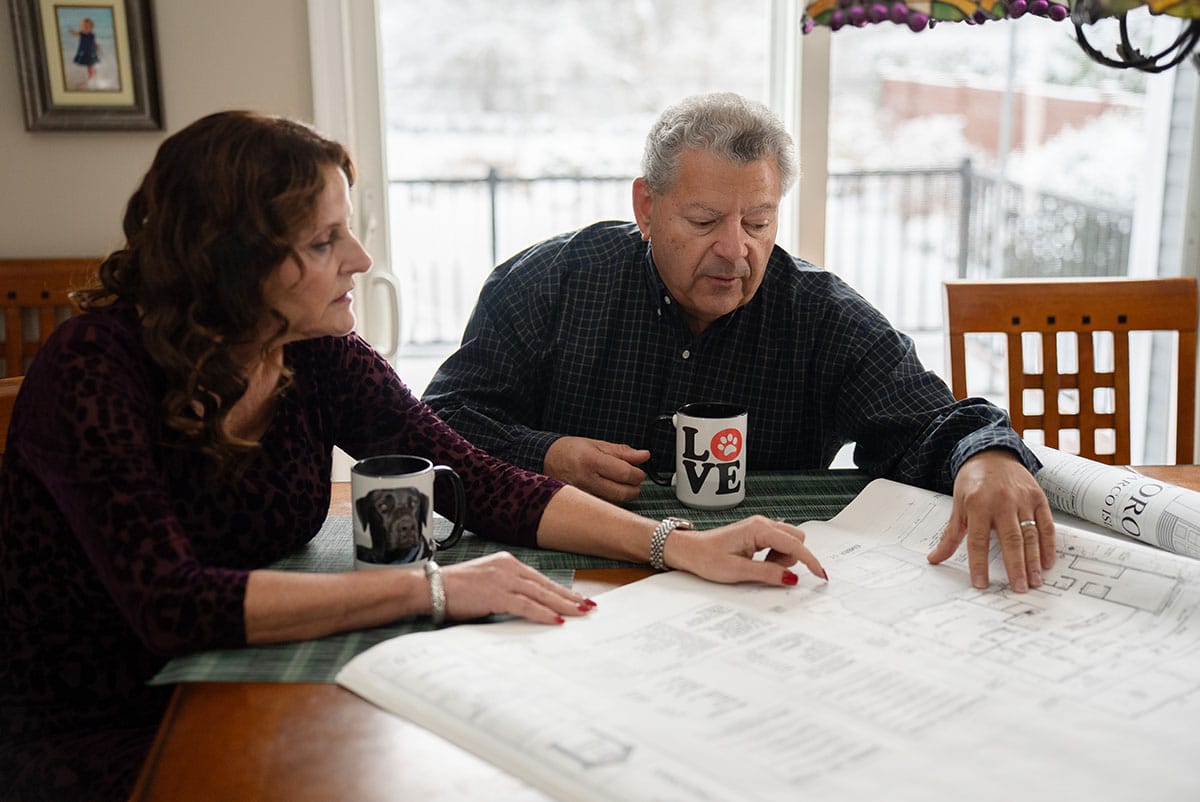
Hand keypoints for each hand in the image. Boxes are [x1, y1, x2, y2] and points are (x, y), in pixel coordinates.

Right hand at [440, 552, 593, 624]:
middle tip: (588, 606)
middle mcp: (508, 567)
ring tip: (580, 613)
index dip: (560, 590)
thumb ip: (506, 591)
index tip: (577, 598)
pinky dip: (543, 613)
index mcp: (506, 562)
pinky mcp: (496, 594)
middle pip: (545, 585)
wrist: (431, 588)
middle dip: (569, 597)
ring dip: (563, 605)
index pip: (540, 579)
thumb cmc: (454, 590)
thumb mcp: (486, 584)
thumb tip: (527, 607)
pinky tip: (556, 620)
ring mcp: (502, 579)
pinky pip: (526, 605)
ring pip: (540, 594)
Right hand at [543, 436, 650, 503]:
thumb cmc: (570, 450)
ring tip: (619, 484)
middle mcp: (585, 479)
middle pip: (622, 493)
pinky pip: (603, 507)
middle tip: (633, 480)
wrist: (545, 460)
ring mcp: (581, 494)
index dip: (638, 474)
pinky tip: (608, 492)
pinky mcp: (579, 504)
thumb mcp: (597, 444)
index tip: (639, 472)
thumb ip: (623, 452)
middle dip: (634, 488)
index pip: (625, 473)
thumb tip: (645, 455)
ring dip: (624, 496)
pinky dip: (611, 501)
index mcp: (591, 460)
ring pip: (614, 503)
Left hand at [662, 515, 826, 585]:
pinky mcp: (757, 534)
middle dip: (792, 558)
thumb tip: (791, 578)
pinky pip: (778, 544)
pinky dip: (775, 556)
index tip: (820, 575)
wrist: (689, 551)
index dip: (810, 561)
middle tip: (770, 571)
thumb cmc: (706, 558)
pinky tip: (757, 562)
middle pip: (796, 539)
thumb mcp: (737, 571)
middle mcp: (762, 524)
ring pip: (789, 542)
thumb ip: (767, 574)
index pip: (795, 544)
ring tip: (758, 567)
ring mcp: (760, 527)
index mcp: (759, 529)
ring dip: (782, 558)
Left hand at [927, 449, 1055, 591]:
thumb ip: (951, 535)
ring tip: (1035, 581)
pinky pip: (1046, 525)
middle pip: (1010, 539)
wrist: (992, 454)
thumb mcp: (958, 505)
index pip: (978, 540)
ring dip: (1034, 560)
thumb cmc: (973, 482)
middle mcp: (1002, 502)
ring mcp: (1023, 499)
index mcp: (978, 504)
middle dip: (1015, 566)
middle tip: (1019, 589)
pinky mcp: (1039, 498)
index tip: (981, 583)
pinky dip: (1048, 545)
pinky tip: (1047, 562)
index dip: (979, 563)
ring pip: (1031, 534)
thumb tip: (935, 558)